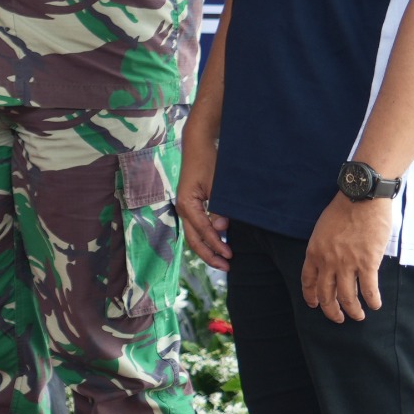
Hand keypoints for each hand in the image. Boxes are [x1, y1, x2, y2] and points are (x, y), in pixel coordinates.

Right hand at [175, 134, 230, 271]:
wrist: (198, 146)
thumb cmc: (208, 162)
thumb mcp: (218, 185)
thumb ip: (219, 208)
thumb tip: (221, 230)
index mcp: (187, 205)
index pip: (202, 231)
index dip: (216, 245)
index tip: (230, 255)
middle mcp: (182, 209)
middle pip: (193, 240)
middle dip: (209, 255)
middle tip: (226, 266)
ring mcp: (185, 208)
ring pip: (193, 236)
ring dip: (207, 249)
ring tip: (222, 260)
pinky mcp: (191, 206)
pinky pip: (196, 228)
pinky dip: (206, 238)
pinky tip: (217, 243)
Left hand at [301, 190, 392, 321]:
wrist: (361, 199)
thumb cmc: (343, 210)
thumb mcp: (322, 230)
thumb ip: (324, 248)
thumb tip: (331, 260)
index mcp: (314, 252)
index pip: (308, 281)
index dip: (311, 296)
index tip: (314, 305)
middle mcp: (327, 262)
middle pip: (326, 294)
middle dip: (331, 310)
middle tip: (338, 318)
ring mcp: (347, 263)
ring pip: (347, 297)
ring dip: (352, 310)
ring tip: (358, 316)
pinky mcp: (367, 262)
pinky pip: (369, 289)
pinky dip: (372, 301)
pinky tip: (374, 306)